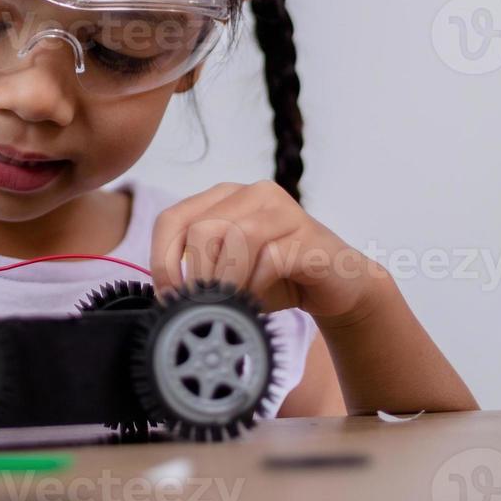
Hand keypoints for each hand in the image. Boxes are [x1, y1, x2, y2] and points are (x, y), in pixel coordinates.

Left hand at [150, 181, 390, 321]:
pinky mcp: (307, 234)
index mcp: (223, 198)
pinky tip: (257, 302)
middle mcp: (252, 193)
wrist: (338, 285)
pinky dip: (257, 286)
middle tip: (201, 307)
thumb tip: (168, 298)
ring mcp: (282, 209)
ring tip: (228, 306)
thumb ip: (199, 272)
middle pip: (202, 229)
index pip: (172, 219)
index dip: (162, 260)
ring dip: (226, 280)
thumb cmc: (277, 279)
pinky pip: (270, 258)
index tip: (169, 296)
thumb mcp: (229, 274)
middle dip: (196, 275)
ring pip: (236, 238)